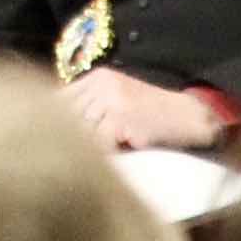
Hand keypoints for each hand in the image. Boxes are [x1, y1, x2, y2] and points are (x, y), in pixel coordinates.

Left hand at [64, 68, 224, 150]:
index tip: (50, 137)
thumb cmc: (153, 113)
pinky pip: (97, 143)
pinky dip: (98, 155)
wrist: (189, 116)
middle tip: (63, 153)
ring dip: (81, 147)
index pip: (61, 97)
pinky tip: (104, 162)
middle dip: (66, 135)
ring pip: (79, 130)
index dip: (52, 119)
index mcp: (98, 77)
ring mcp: (111, 101)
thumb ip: (90, 104)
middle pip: (66, 114)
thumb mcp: (119, 97)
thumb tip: (54, 122)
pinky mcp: (121, 119)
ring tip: (84, 160)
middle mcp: (101, 85)